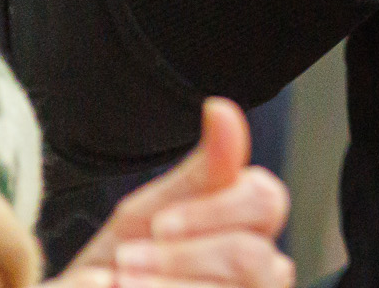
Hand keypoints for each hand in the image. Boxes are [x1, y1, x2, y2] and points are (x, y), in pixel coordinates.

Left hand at [56, 99, 291, 287]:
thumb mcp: (144, 220)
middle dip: (181, 260)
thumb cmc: (112, 275)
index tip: (157, 224)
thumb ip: (198, 172)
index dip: (215, 211)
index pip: (266, 201)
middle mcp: (261, 273)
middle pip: (254, 257)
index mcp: (247, 227)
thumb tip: (223, 108)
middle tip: (125, 266)